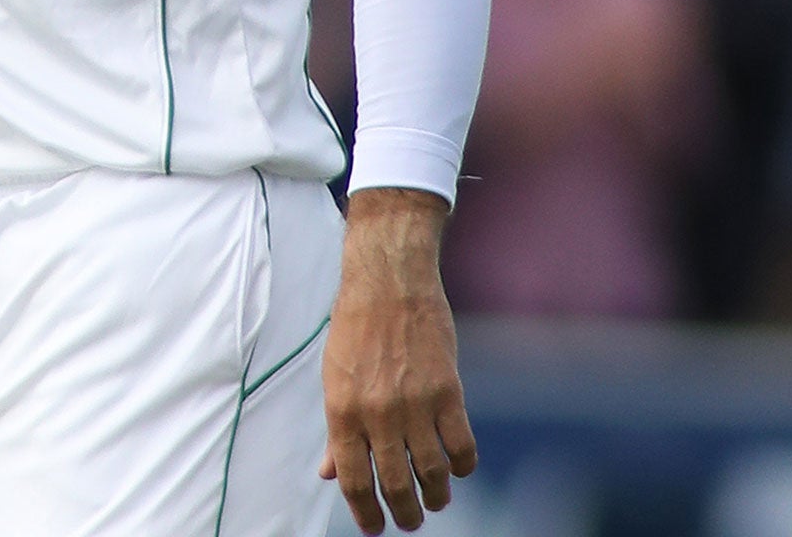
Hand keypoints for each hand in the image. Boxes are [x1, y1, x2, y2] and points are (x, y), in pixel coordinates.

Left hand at [320, 188, 478, 533]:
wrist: (388, 280)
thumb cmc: (355, 327)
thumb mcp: (333, 377)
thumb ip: (335, 429)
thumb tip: (329, 473)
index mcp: (342, 409)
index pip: (353, 479)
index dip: (365, 511)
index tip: (374, 527)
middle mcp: (377, 412)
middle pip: (395, 483)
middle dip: (404, 513)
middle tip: (410, 521)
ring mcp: (414, 402)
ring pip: (432, 471)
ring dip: (436, 495)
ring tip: (436, 500)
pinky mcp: (448, 390)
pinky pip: (461, 445)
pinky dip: (462, 465)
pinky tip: (458, 468)